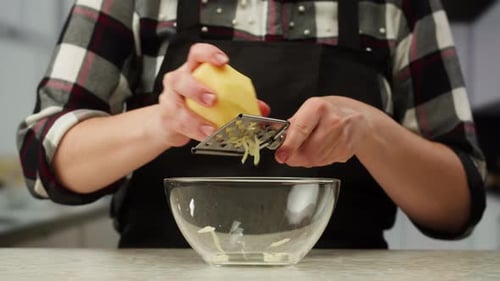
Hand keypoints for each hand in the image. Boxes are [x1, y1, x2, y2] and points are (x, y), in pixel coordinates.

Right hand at [154, 43, 269, 147]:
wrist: (169, 121)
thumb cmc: (194, 103)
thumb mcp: (216, 95)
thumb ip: (239, 99)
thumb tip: (262, 108)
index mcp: (193, 70)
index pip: (197, 54)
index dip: (208, 54)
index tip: (222, 61)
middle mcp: (178, 81)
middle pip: (181, 79)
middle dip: (196, 89)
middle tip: (213, 99)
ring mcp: (169, 100)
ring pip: (177, 106)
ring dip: (195, 118)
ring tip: (210, 127)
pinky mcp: (167, 118)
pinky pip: (180, 125)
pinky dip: (195, 132)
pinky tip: (207, 135)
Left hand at [275, 96, 375, 166]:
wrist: (358, 119)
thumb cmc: (330, 113)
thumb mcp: (309, 109)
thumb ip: (291, 124)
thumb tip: (273, 136)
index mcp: (318, 108)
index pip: (301, 129)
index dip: (289, 145)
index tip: (281, 155)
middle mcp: (332, 122)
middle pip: (308, 151)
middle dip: (294, 156)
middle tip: (289, 153)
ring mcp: (342, 138)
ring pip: (315, 160)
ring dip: (305, 159)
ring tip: (309, 146)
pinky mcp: (346, 151)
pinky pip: (324, 163)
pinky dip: (317, 160)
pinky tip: (321, 148)